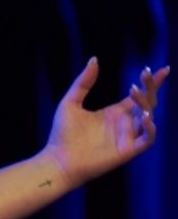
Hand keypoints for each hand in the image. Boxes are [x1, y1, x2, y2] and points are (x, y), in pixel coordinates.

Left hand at [45, 58, 168, 187]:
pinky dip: (150, 127)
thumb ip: (84, 82)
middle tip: (146, 73)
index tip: (162, 69)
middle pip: (147, 102)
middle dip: (150, 87)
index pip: (138, 95)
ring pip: (149, 117)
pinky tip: (145, 115)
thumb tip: (95, 59)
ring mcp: (127, 137)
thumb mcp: (71, 102)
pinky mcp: (128, 150)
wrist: (57, 160)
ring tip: (134, 91)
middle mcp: (124, 124)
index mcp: (114, 113)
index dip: (151, 83)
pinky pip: (148, 138)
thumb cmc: (62, 134)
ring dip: (146, 103)